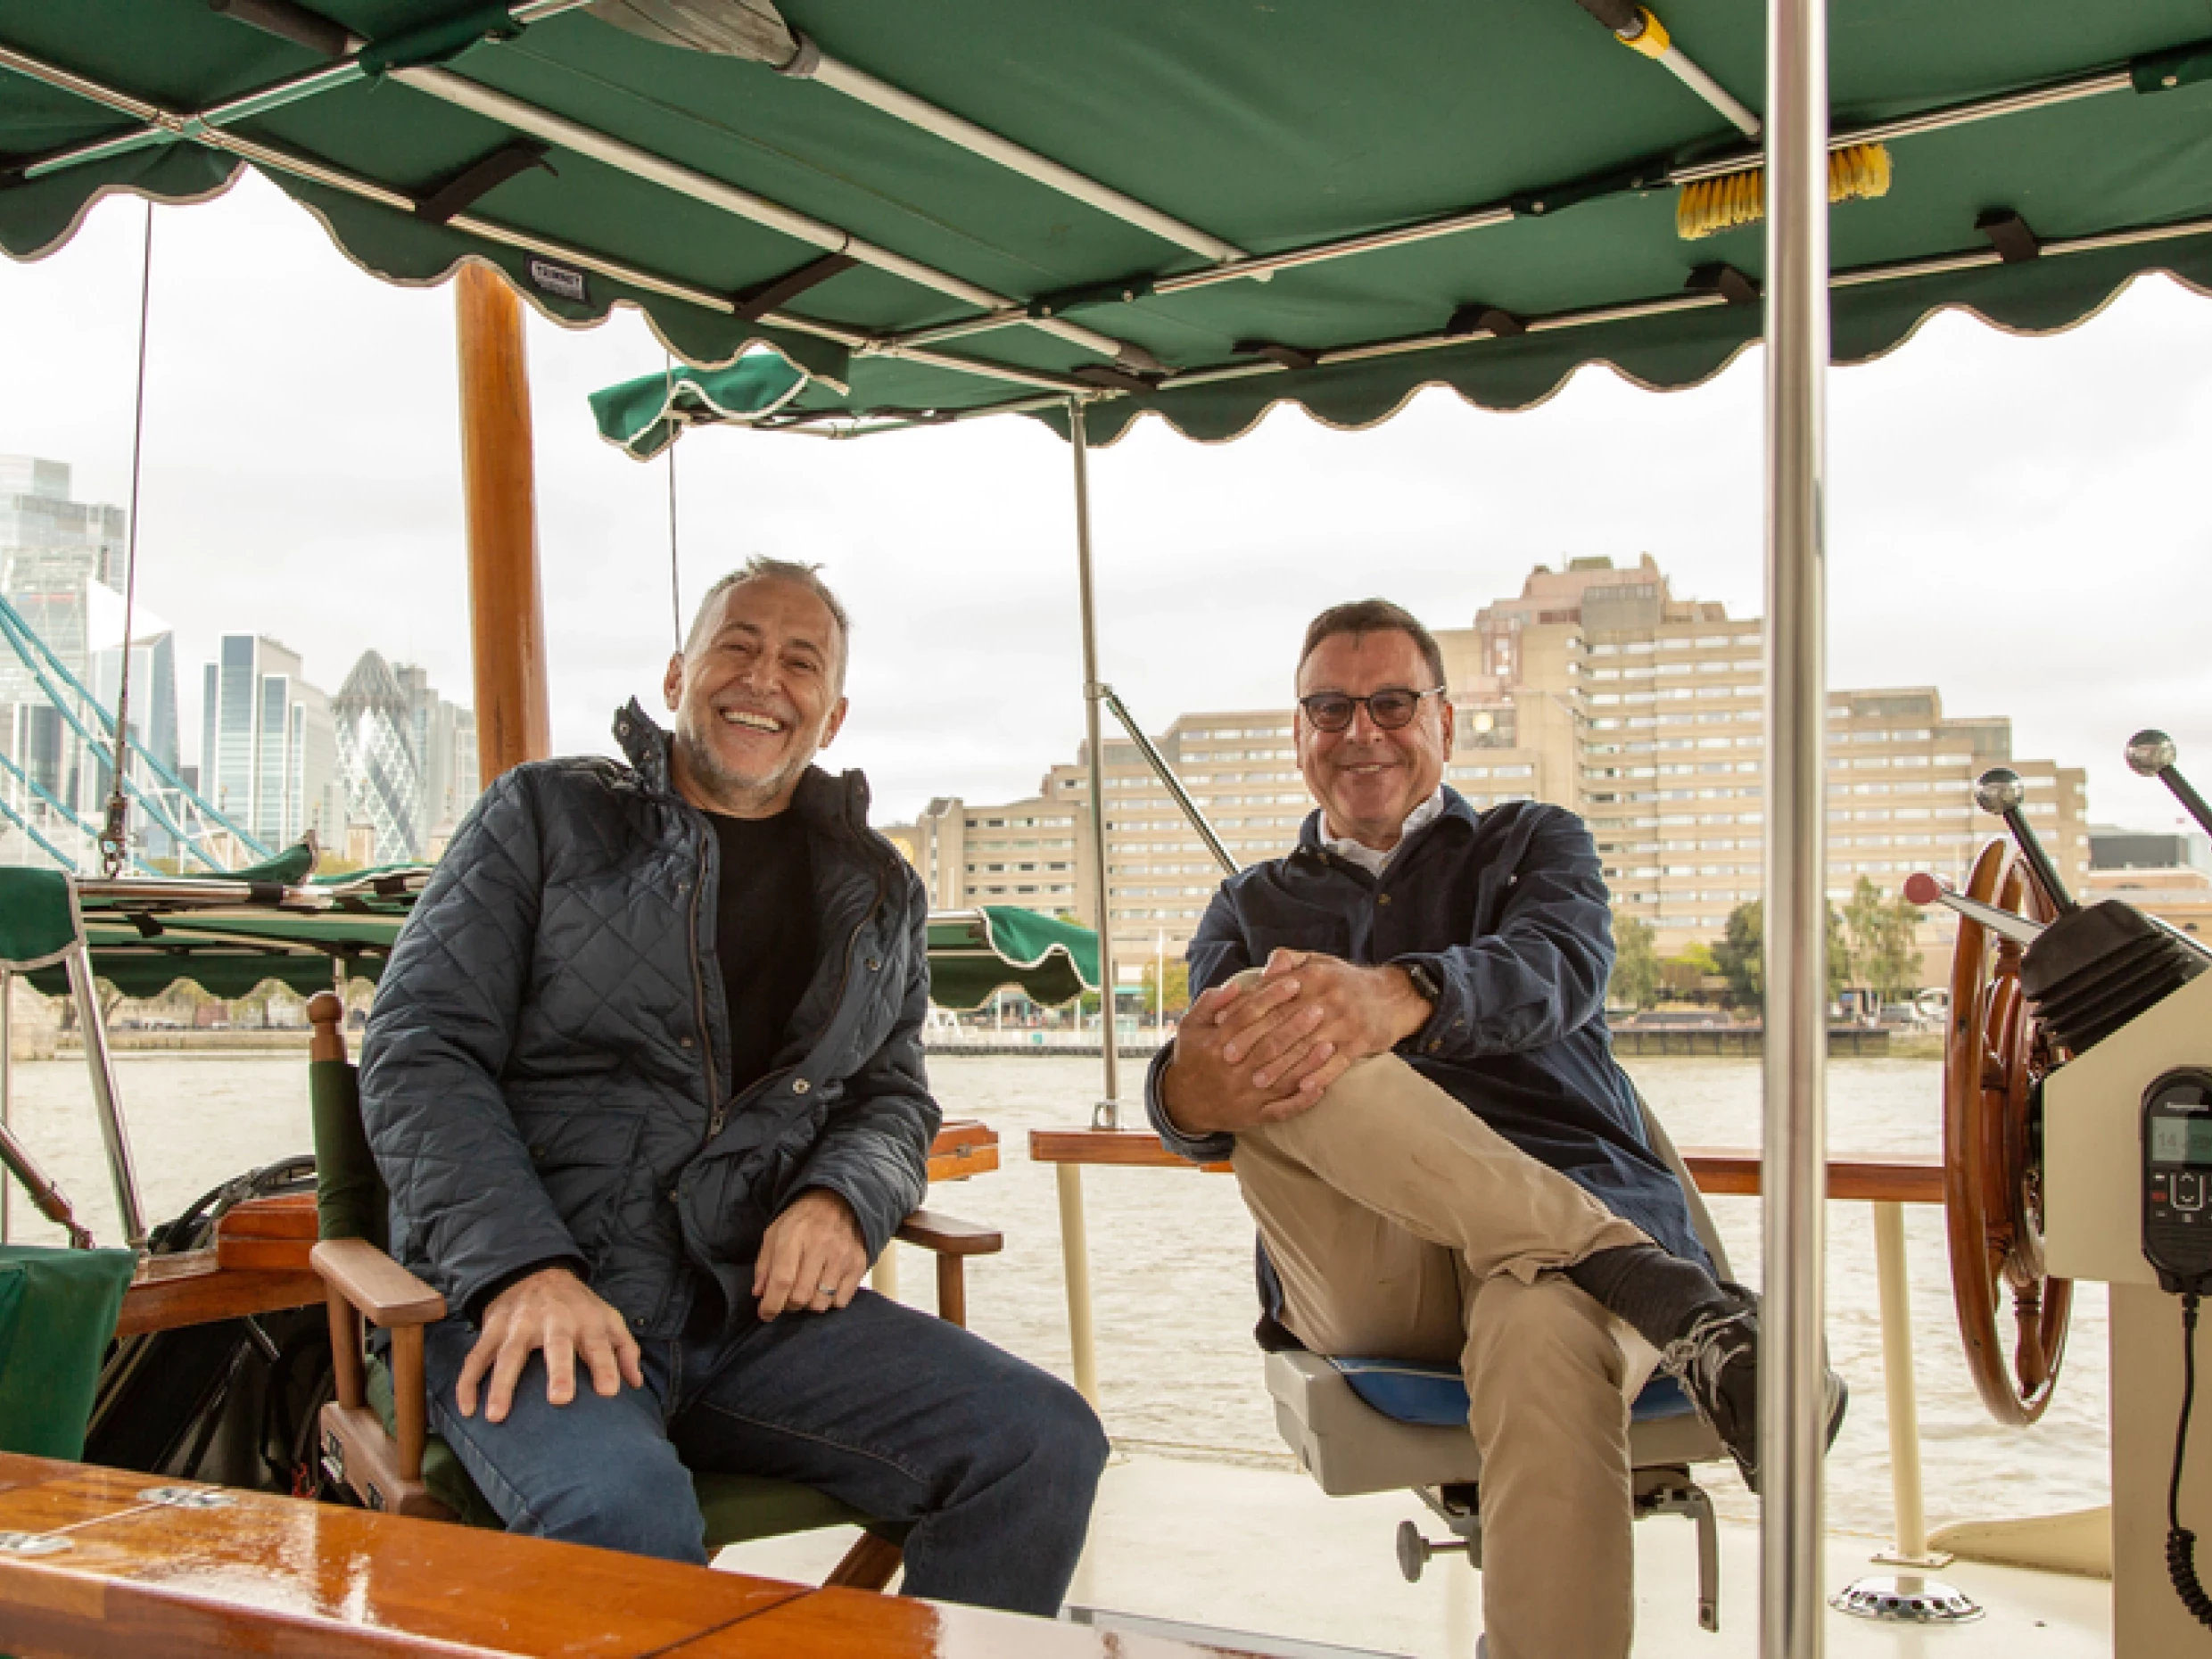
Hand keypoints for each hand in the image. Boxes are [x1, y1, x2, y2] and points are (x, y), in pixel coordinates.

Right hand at [456, 1266, 643, 1423]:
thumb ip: (624, 1349)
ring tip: (497, 1416)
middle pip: (555, 1345)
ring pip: (508, 1355)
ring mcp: (518, 1326)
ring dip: (502, 1385)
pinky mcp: (492, 1330)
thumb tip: (636, 1384)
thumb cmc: (578, 1307)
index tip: (610, 1392)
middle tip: (561, 1400)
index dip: (606, 1366)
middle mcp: (552, 1321)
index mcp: (584, 1320)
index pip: (599, 1344)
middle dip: (559, 1371)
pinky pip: (476, 1358)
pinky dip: (468, 1383)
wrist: (536, 1273)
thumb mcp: (608, 1318)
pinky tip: (467, 1410)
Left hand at [754, 1188, 867, 1318]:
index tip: (765, 1314)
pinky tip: (824, 1289)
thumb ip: (764, 1265)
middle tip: (786, 1299)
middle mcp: (820, 1246)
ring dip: (809, 1305)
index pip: (782, 1280)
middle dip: (789, 1306)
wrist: (837, 1202)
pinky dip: (829, 1302)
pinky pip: (841, 1301)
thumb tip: (760, 1294)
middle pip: (801, 1296)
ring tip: (806, 1292)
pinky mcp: (858, 1265)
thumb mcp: (774, 1234)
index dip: (771, 1304)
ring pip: (821, 1302)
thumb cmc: (801, 1222)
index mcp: (794, 1236)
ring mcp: (842, 1257)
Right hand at [1160, 974, 1347, 1135]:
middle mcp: (1232, 1070)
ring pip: (1280, 1078)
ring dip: (1306, 1063)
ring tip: (1329, 1045)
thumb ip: (1210, 1003)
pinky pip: (1281, 1111)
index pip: (1247, 1015)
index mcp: (1216, 1044)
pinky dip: (1301, 1101)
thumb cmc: (1192, 1057)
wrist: (1184, 1104)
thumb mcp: (1190, 1026)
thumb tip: (1234, 985)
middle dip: (1295, 1027)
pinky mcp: (1254, 1116)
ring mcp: (1245, 1095)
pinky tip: (1320, 1088)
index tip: (1293, 982)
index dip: (1271, 997)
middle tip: (1319, 1009)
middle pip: (1268, 1045)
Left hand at [1238, 950, 1432, 1077]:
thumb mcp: (1318, 961)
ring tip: (1258, 1081)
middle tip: (1229, 1059)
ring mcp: (1345, 1021)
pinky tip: (1303, 1088)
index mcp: (1312, 977)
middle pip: (1284, 1024)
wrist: (1392, 995)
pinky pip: (1338, 1062)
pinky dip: (1321, 1076)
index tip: (1221, 1028)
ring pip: (1307, 1047)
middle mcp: (1327, 998)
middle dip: (1254, 1042)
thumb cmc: (1344, 981)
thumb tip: (1264, 969)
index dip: (1244, 1013)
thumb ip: (1288, 961)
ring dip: (1281, 1066)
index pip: (1271, 997)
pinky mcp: (1361, 1041)